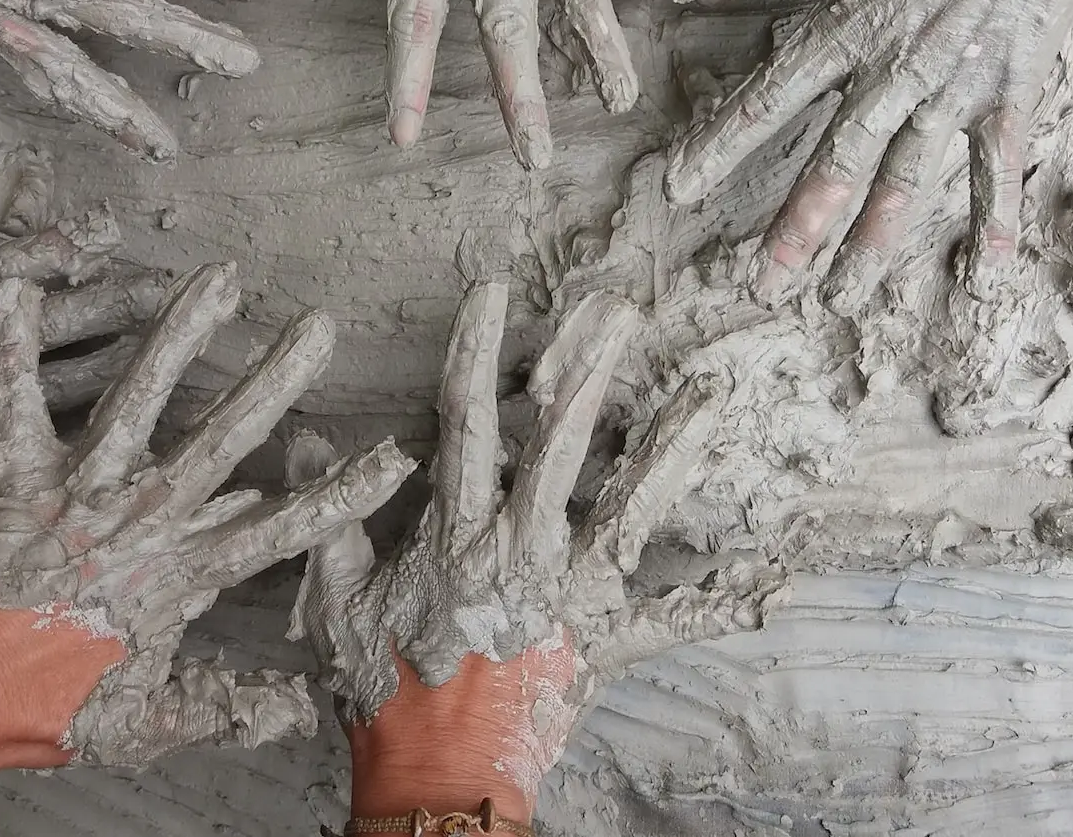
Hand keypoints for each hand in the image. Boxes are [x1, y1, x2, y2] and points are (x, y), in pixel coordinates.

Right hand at [0, 147, 165, 611]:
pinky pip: (52, 436)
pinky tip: (152, 418)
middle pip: (48, 327)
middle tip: (173, 282)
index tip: (104, 228)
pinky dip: (103, 423)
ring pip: (62, 383)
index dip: (52, 250)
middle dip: (114, 302)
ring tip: (185, 340)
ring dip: (124, 357)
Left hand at [0, 269, 414, 764]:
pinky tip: (19, 291)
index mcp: (178, 573)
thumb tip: (295, 710)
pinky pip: (18, 398)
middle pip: (221, 437)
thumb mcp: (147, 722)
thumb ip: (226, 706)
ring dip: (181, 331)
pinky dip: (15, 345)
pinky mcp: (18, 474)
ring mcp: (80, 488)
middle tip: (317, 326)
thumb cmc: (43, 709)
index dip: (339, 494)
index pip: (278, 528)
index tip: (392, 457)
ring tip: (219, 278)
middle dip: (274, 378)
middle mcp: (140, 516)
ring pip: (141, 395)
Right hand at [288, 281, 780, 812]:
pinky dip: (720, 601)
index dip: (477, 348)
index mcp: (458, 529)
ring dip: (669, 447)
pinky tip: (773, 579)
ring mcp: (572, 592)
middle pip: (562, 439)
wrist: (434, 782)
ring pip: (629, 504)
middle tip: (620, 310)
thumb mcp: (339, 600)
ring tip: (706, 396)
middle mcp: (523, 547)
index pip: (465, 417)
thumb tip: (299, 446)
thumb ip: (330, 520)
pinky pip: (670, 620)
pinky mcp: (604, 640)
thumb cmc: (385, 691)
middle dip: (591, 367)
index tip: (493, 291)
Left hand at [665, 0, 1072, 309]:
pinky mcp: (1008, 94)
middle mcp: (892, 73)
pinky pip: (998, 168)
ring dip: (873, 245)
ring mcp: (952, 90)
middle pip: (833, 165)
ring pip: (905, 182)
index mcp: (844, 29)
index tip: (679, 188)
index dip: (721, 145)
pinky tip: (982, 277)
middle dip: (795, 231)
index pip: (768, 100)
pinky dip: (994, 222)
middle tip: (761, 287)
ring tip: (845, 298)